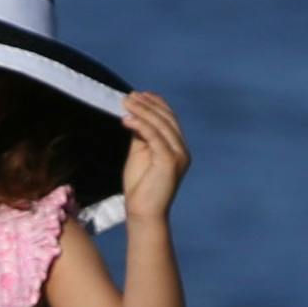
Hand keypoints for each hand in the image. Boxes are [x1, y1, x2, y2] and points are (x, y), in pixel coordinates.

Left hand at [117, 92, 189, 221]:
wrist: (144, 212)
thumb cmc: (140, 186)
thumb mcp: (140, 154)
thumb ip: (141, 135)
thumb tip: (134, 114)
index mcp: (178, 147)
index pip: (169, 119)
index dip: (155, 103)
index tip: (138, 94)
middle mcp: (182, 149)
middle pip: (166, 118)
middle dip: (147, 104)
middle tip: (129, 95)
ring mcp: (179, 155)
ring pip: (161, 125)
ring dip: (142, 111)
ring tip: (126, 102)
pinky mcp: (170, 161)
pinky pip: (154, 137)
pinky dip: (140, 125)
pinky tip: (127, 119)